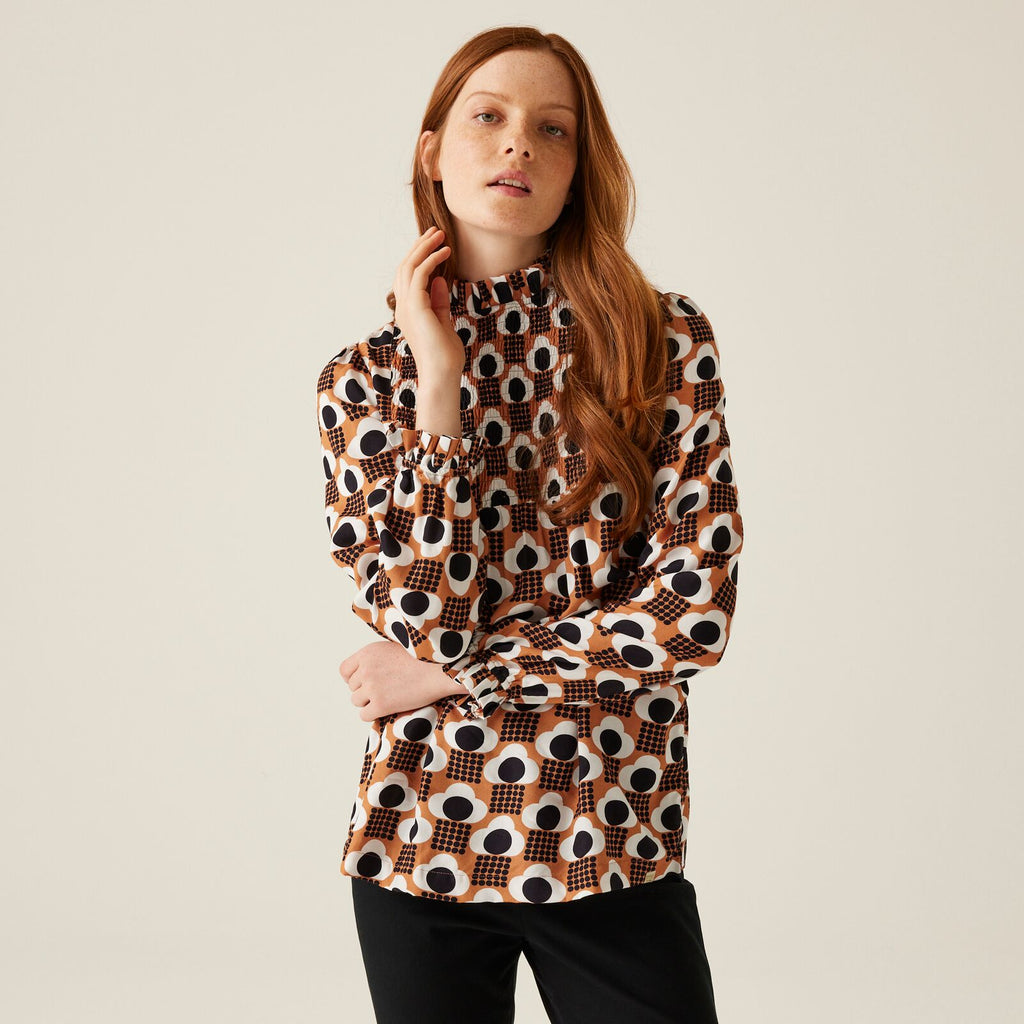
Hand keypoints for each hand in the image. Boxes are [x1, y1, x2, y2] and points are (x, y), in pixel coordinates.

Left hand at [339, 640, 468, 722]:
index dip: (353, 678)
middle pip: (352, 687)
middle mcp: (366, 669)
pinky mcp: (381, 705)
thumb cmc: (422, 659)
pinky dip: (373, 714)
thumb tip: (364, 671)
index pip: (345, 670)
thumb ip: (376, 658)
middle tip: (385, 690)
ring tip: (388, 698)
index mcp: (367, 653)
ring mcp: (372, 688)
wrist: (439, 670)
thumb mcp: (394, 647)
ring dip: (369, 702)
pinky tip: (387, 709)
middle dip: (365, 690)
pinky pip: (364, 715)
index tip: (363, 682)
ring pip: (357, 701)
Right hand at [392, 227, 464, 377]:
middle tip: (436, 231)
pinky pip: (420, 275)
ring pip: (409, 266)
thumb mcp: (443, 323)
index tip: (435, 244)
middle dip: (420, 246)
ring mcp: (406, 307)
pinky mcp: (415, 307)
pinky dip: (432, 260)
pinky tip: (445, 252)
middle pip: (405, 267)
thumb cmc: (445, 356)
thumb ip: (440, 303)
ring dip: (425, 247)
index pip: (407, 278)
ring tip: (441, 235)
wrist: (442, 374)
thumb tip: (441, 281)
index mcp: (408, 312)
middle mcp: (403, 307)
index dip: (419, 258)